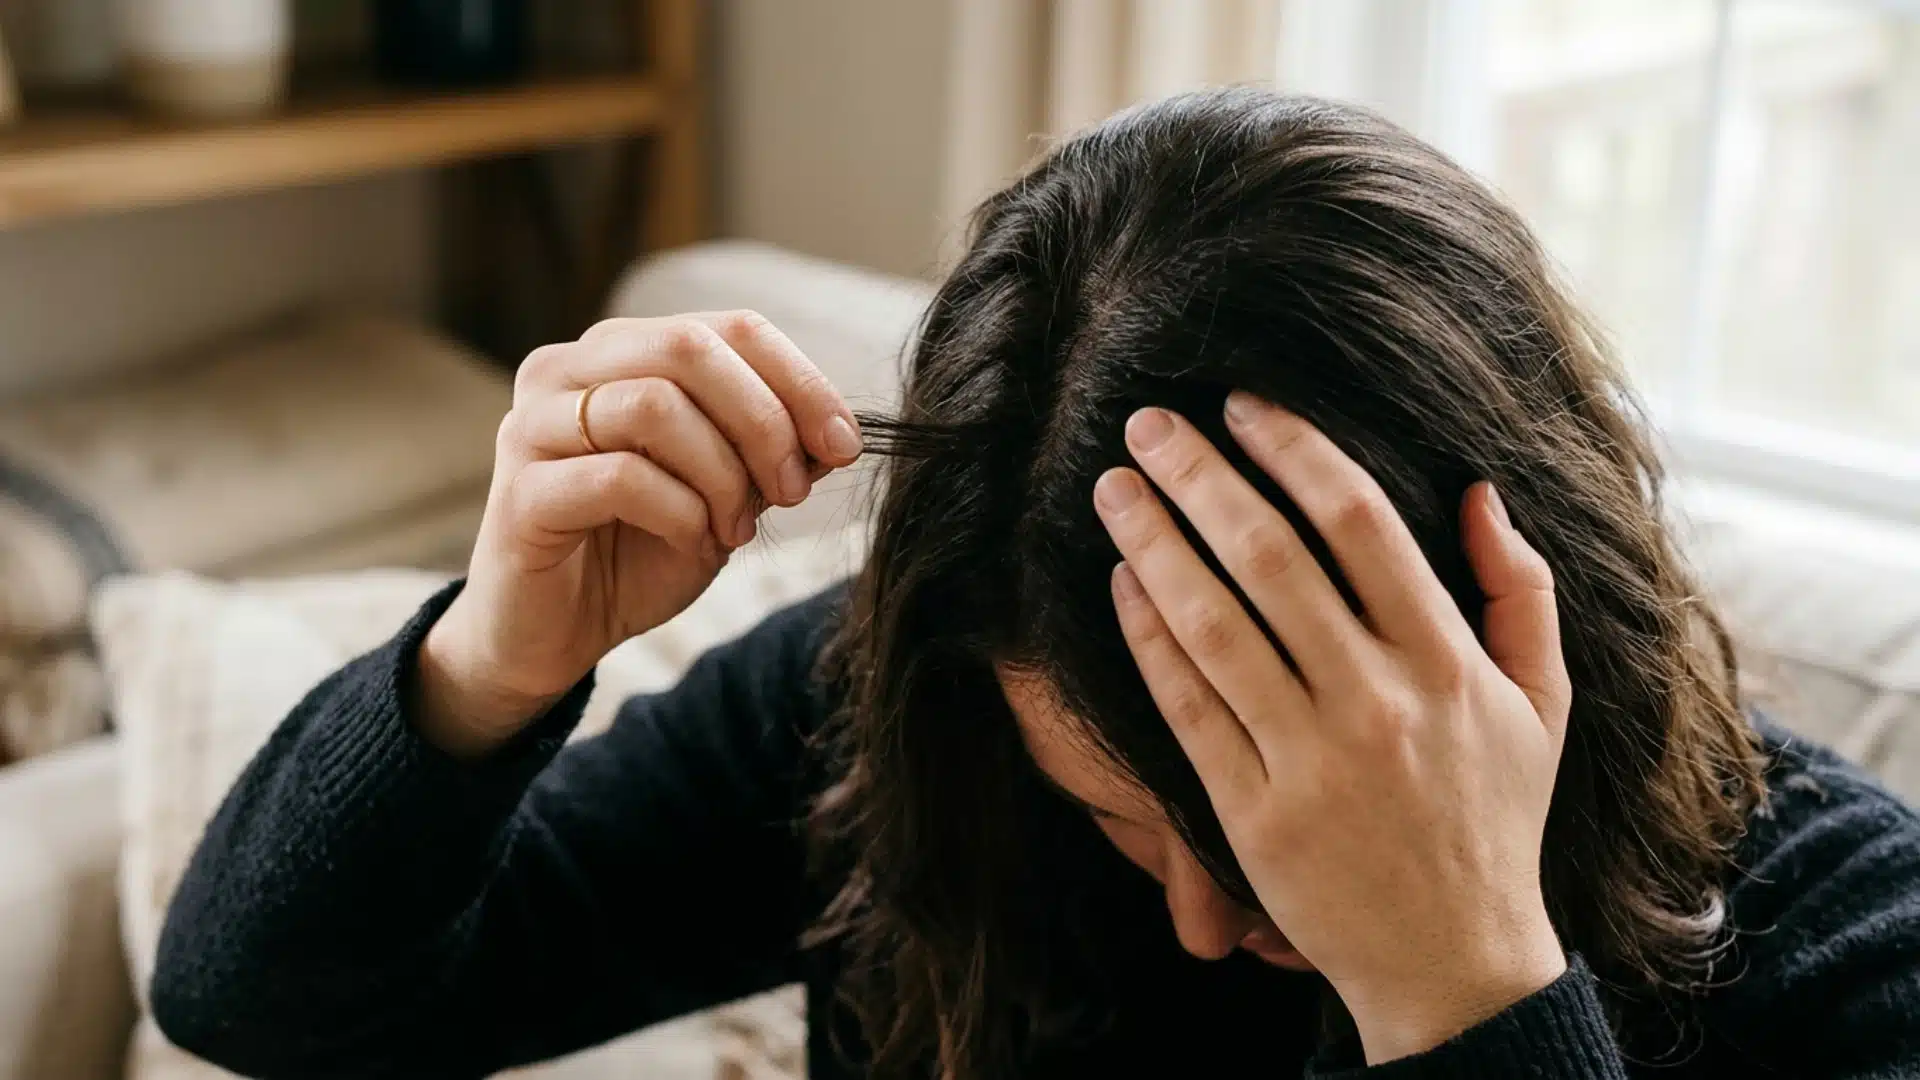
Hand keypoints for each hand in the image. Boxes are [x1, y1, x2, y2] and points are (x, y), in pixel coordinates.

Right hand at [418, 312, 861, 755]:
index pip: (729, 328)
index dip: (799, 380)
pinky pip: (621, 478)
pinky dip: (679, 513)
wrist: (554, 636)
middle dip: (763, 421)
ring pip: (656, 407)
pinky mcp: (521, 491)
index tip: (844, 445)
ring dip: (722, 475)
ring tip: (736, 529)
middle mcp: (566, 369)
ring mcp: (534, 425)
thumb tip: (836, 434)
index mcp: (621, 352)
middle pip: (690, 348)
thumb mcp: (725, 496)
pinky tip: (692, 543)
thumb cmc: (637, 554)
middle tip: (791, 491)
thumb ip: (771, 453)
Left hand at [1094, 393, 1570, 1063]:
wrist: (1453, 962)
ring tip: (1112, 490)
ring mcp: (1308, 758)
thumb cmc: (1493, 818)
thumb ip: (1521, 592)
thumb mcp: (1542, 704)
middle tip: (1146, 423)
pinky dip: (1147, 636)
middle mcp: (1375, 701)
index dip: (1293, 448)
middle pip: (1269, 556)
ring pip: (1212, 623)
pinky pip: (1185, 705)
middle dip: (1199, 476)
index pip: (1359, 521)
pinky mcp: (1251, 811)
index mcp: (1446, 662)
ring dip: (1152, 543)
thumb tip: (1480, 491)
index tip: (1242, 405)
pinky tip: (1120, 583)